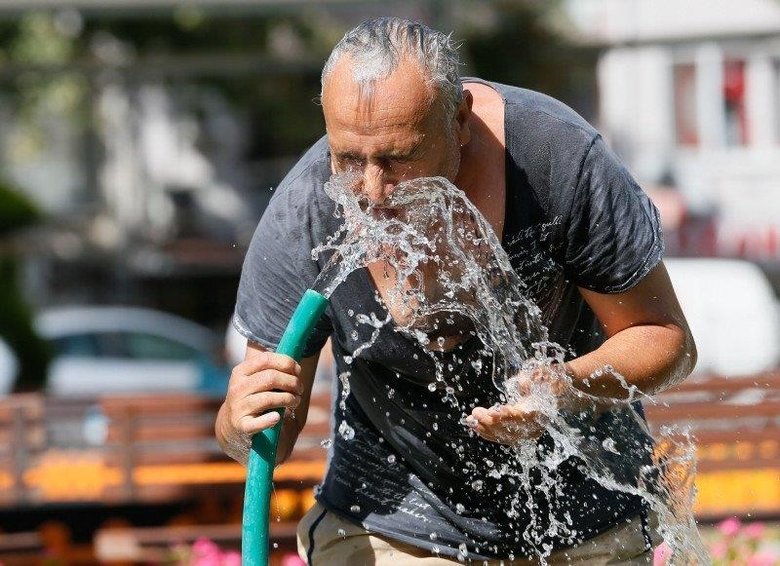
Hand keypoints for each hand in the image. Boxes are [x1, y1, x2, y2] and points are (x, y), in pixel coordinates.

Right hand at [217, 349, 302, 463]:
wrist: (231, 426)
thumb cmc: (252, 398)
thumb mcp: (254, 380)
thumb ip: (270, 369)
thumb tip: (296, 364)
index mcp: (240, 372)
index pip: (266, 359)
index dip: (286, 362)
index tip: (298, 370)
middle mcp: (237, 388)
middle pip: (271, 378)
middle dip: (291, 382)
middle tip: (299, 389)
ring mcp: (238, 407)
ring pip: (269, 398)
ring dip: (289, 399)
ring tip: (295, 401)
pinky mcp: (241, 426)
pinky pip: (258, 422)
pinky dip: (271, 419)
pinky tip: (278, 417)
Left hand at [466, 365, 568, 444]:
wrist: (554, 395)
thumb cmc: (544, 383)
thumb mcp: (541, 377)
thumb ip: (532, 379)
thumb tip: (522, 382)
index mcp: (540, 413)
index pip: (523, 417)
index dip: (509, 415)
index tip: (495, 410)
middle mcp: (534, 426)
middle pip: (511, 429)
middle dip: (491, 422)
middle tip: (475, 413)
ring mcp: (526, 434)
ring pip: (504, 436)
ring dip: (486, 429)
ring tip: (471, 420)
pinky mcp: (518, 435)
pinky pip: (502, 437)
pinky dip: (487, 433)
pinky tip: (475, 426)